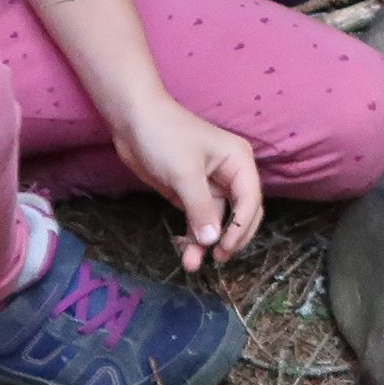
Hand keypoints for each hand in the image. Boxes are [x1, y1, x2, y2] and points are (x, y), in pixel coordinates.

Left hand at [108, 96, 263, 271]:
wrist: (133, 121)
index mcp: (238, 161)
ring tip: (191, 263)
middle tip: (217, 259)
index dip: (241, 227)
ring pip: (217, 220)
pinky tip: (185, 249)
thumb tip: (212, 241)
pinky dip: (193, 234)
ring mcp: (209, 184)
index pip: (250, 200)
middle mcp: (229, 174)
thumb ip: (200, 208)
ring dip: (206, 241)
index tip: (225, 248)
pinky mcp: (189, 192)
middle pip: (241, 213)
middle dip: (230, 237)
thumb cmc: (165, 137)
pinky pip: (198, 218)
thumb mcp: (185, 173)